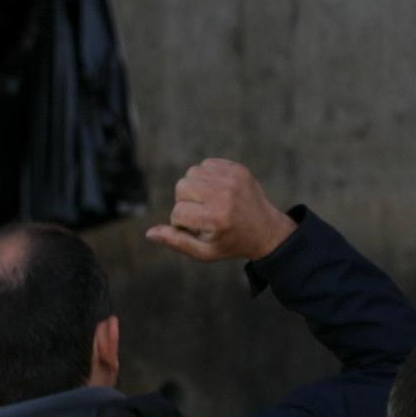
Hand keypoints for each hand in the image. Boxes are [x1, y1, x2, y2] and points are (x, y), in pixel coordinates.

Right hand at [143, 158, 294, 266]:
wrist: (266, 230)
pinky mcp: (237, 168)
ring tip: (208, 201)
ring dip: (194, 187)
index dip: (181, 223)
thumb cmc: (231, 243)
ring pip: (191, 173)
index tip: (197, 229)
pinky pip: (206, 164)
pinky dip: (206, 176)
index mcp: (216, 219)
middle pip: (181, 187)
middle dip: (185, 202)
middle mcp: (223, 195)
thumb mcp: (204, 252)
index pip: (178, 212)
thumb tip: (149, 233)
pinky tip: (217, 191)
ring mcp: (232, 179)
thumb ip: (176, 242)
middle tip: (202, 214)